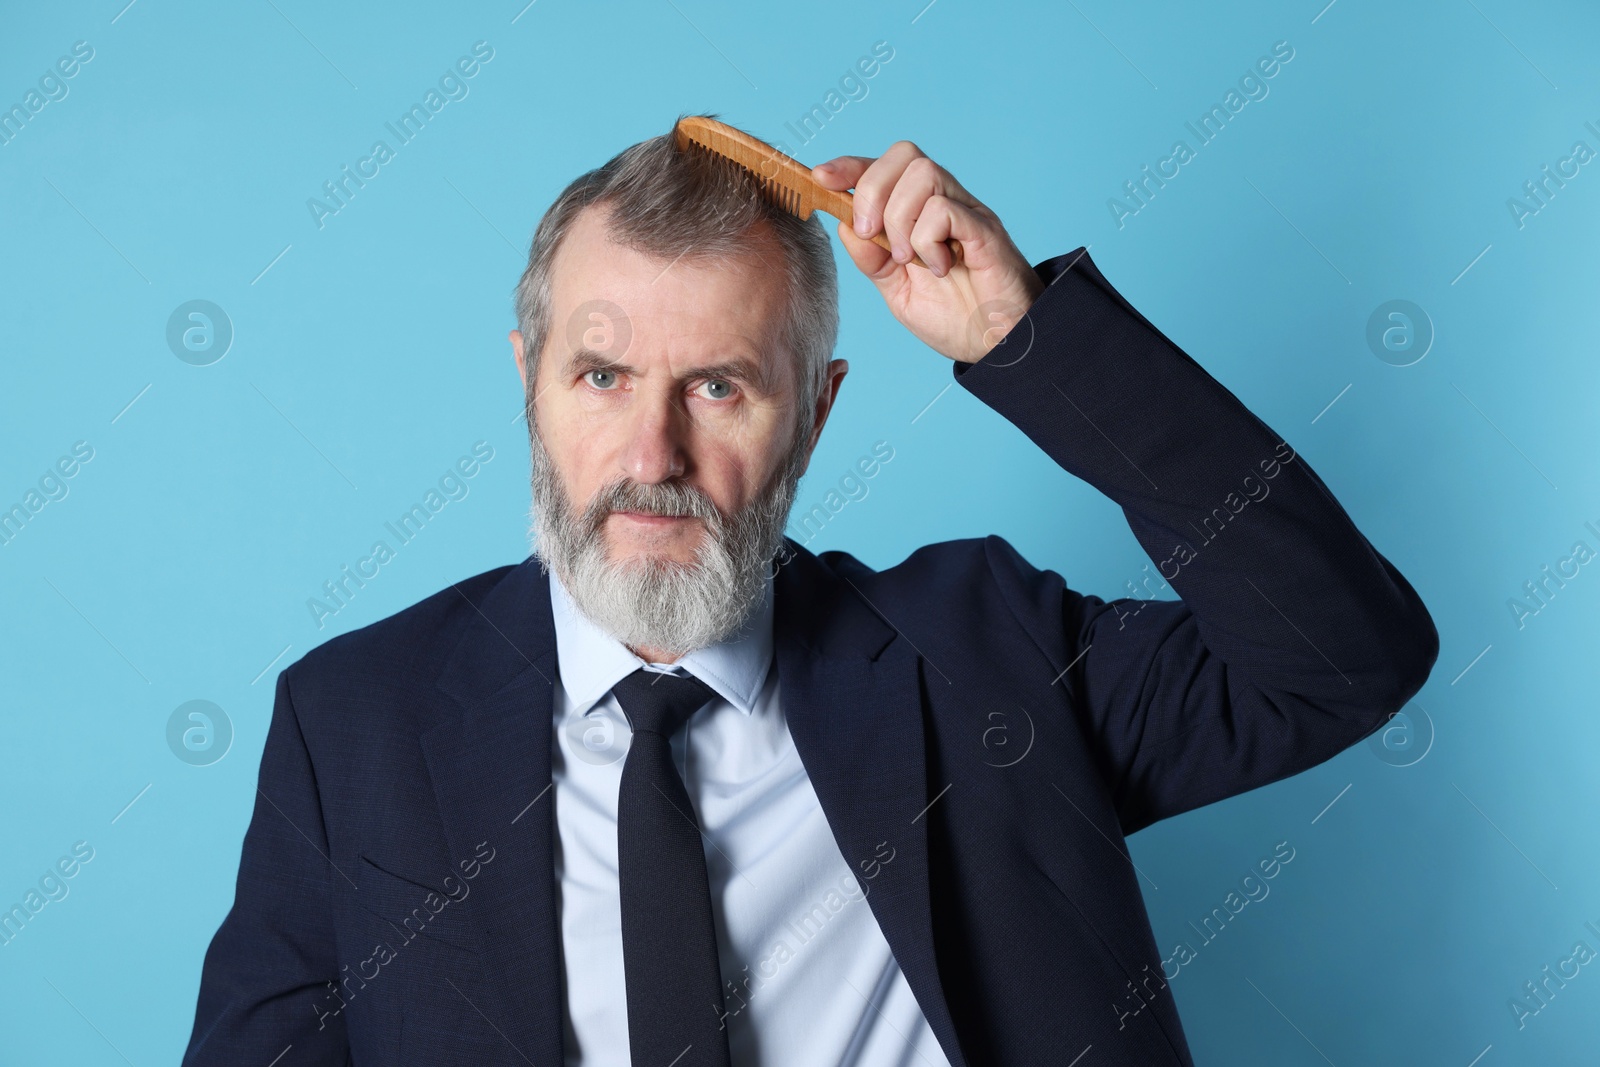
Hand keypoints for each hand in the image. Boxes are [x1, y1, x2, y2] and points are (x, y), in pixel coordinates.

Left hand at [811, 141, 1046, 363]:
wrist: (997, 347)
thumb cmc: (955, 318)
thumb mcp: (897, 291)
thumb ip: (871, 259)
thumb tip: (844, 225)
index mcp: (920, 213)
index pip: (883, 168)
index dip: (850, 166)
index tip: (820, 177)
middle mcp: (944, 203)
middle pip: (903, 155)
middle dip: (872, 190)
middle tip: (871, 235)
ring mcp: (966, 213)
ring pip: (923, 173)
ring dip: (900, 218)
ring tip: (909, 259)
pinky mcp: (985, 230)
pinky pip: (945, 209)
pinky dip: (927, 239)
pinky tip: (939, 267)